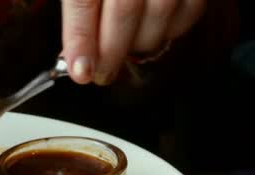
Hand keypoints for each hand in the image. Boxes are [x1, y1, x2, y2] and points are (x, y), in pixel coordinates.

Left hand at [61, 0, 205, 84]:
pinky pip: (191, 6)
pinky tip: (153, 35)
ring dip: (140, 43)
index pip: (83, 0)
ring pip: (161, 9)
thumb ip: (78, 5)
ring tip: (124, 54)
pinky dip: (172, 28)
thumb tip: (76, 51)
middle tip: (100, 74)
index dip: (81, 38)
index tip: (80, 71)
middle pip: (124, 8)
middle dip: (110, 51)